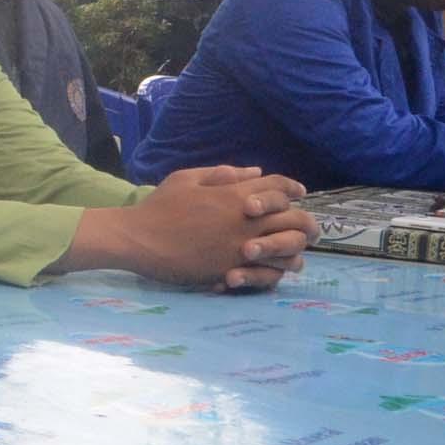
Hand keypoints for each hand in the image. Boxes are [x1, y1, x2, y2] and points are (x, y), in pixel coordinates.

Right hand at [65, 166, 318, 290]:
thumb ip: (223, 174)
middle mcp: (245, 221)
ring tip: (293, 251)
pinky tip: (274, 268)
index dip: (292, 188)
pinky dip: (277, 270)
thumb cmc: (158, 206)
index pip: (279, 187)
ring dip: (295, 249)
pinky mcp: (231, 270)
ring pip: (289, 249)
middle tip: (307, 227)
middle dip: (307, 221)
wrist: (137, 239)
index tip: (299, 192)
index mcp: (235, 194)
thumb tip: (255, 172)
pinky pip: (269, 272)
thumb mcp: (186, 178)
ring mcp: (240, 247)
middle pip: (295, 218)